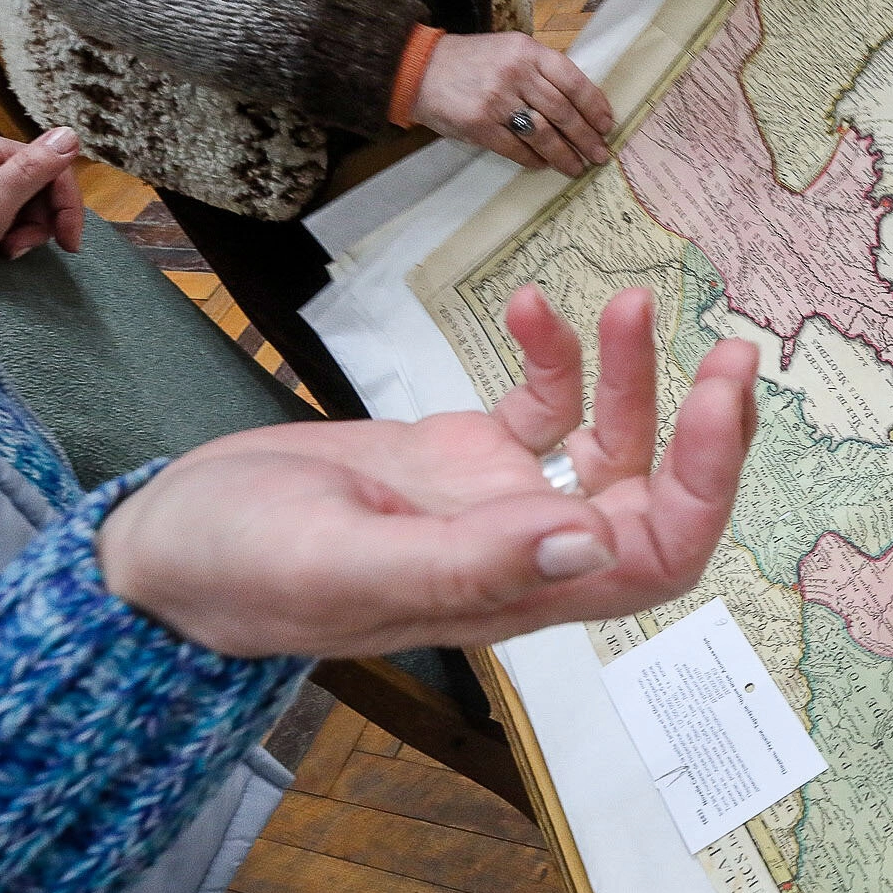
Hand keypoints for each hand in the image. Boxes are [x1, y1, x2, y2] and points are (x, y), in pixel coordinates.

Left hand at [0, 127, 84, 279]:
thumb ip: (31, 171)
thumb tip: (72, 133)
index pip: (51, 166)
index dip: (67, 205)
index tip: (70, 244)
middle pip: (40, 183)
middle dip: (41, 220)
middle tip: (21, 247)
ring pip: (28, 197)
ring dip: (27, 227)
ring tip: (7, 248)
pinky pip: (9, 205)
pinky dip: (12, 227)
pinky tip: (0, 244)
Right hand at [98, 286, 761, 658]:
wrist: (161, 546)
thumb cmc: (234, 571)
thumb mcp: (343, 564)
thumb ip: (465, 565)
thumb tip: (588, 540)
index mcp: (515, 591)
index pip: (657, 555)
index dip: (708, 485)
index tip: (720, 400)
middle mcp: (522, 549)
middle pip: (656, 499)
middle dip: (704, 429)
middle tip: (731, 350)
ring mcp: (494, 502)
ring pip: (606, 444)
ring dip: (632, 377)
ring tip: (626, 301)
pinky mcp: (458, 459)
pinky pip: (538, 409)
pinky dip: (553, 359)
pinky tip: (530, 308)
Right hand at [410, 32, 616, 175]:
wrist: (420, 68)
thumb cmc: (472, 61)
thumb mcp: (510, 50)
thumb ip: (541, 70)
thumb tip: (579, 104)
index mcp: (527, 51)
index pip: (572, 81)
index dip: (594, 106)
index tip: (606, 125)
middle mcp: (515, 73)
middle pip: (562, 111)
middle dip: (585, 137)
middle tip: (599, 155)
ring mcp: (496, 100)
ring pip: (543, 133)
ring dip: (563, 155)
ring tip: (576, 167)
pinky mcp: (479, 125)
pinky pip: (515, 148)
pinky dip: (533, 159)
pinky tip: (542, 164)